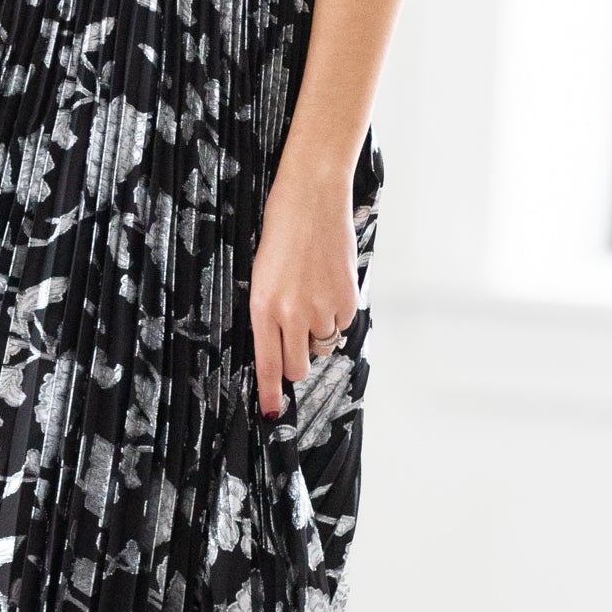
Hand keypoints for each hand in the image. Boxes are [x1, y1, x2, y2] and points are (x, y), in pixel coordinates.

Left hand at [248, 159, 358, 419]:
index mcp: (263, 307)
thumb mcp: (263, 277)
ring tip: (311, 292)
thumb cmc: (281, 233)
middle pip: (297, 366)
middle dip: (296, 361)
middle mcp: (291, 313)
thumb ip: (271, 315)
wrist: (311, 198)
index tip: (270, 414)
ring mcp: (322, 307)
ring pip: (322, 345)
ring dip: (318, 330)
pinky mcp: (348, 299)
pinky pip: (343, 324)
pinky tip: (328, 284)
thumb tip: (283, 349)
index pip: (267, 363)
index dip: (269, 394)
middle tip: (295, 338)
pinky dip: (337, 313)